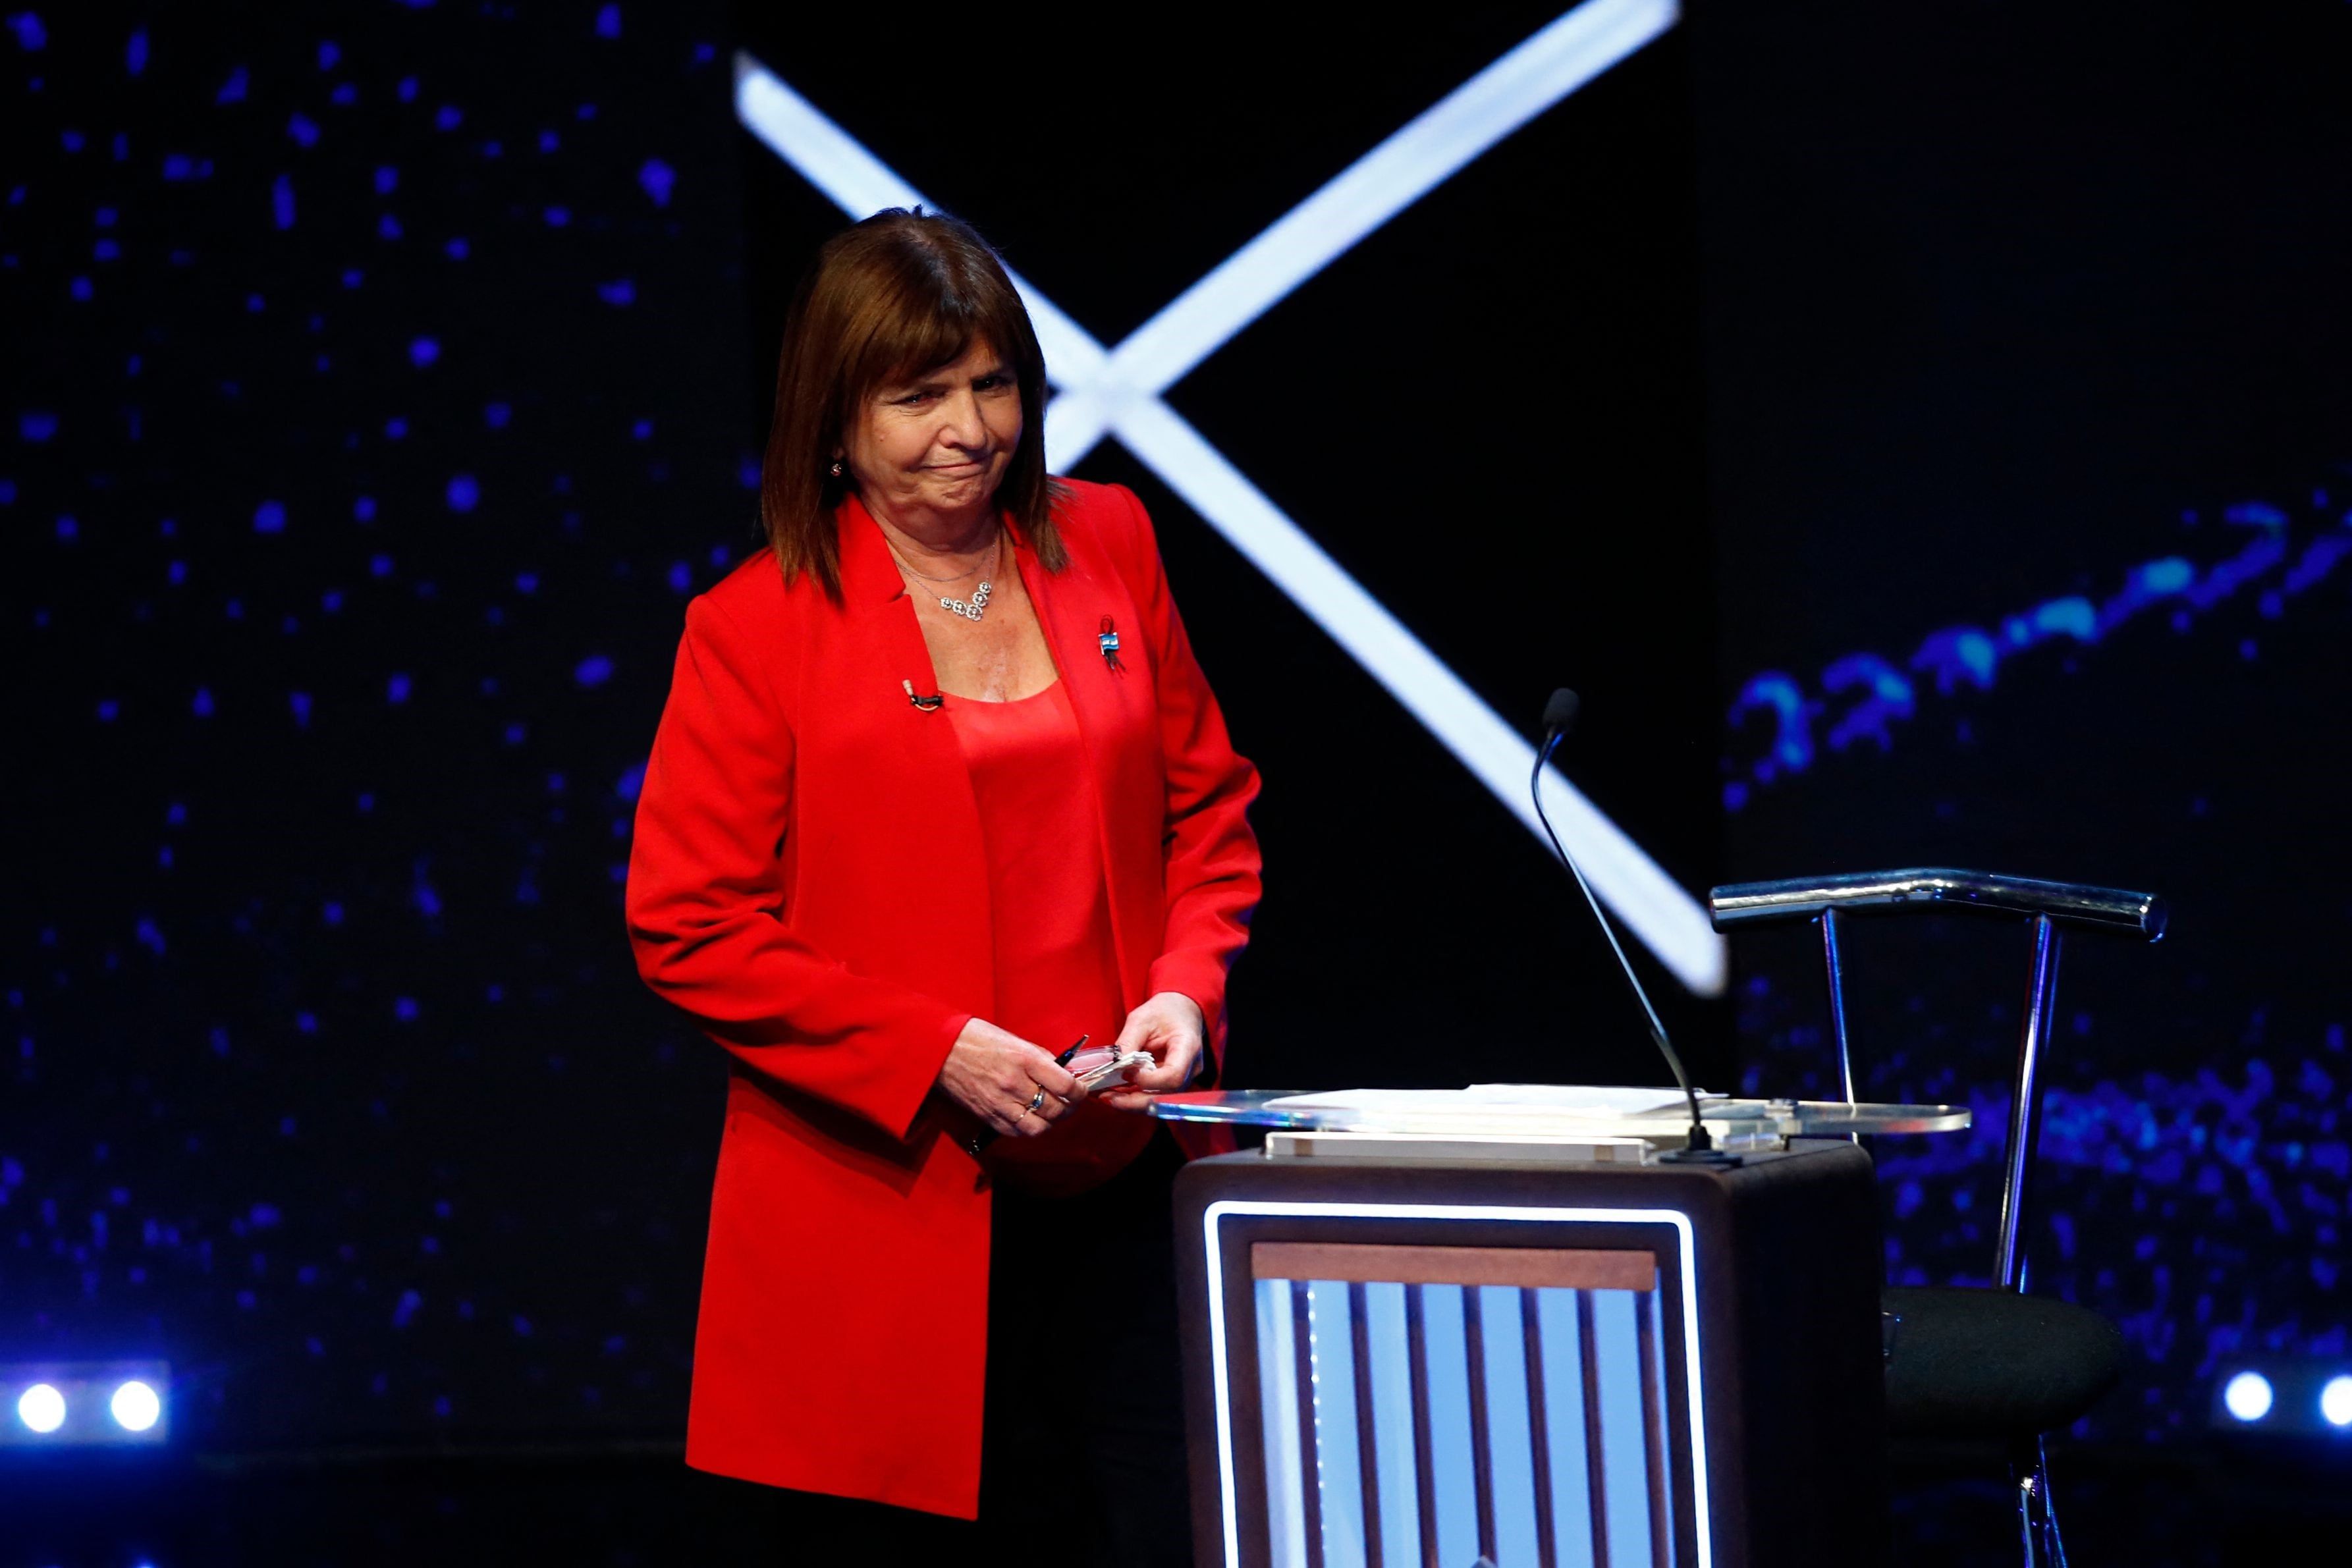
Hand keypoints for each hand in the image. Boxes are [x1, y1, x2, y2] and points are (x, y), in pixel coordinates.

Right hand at [936, 1018, 1084, 1138]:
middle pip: (1056, 1109)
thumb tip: (1062, 1073)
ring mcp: (1000, 1103)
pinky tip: (1031, 1117)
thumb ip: (1041, 1058)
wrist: (940, 1049)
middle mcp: (1014, 1083)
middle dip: (1069, 1108)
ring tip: (1052, 1112)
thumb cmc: (977, 1038)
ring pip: (1039, 1128)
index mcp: (1024, 1059)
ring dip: (1051, 1122)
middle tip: (1071, 1102)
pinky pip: (1017, 1132)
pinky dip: (1029, 1128)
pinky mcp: (988, 1116)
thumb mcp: (1015, 1039)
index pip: (1066, 1085)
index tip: (1081, 1090)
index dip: (1080, 1091)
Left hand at [1094, 992, 1205, 1112]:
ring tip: (1109, 1097)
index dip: (1148, 1080)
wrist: (1182, 1011)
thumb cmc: (1164, 1011)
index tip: (1127, 1073)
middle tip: (1108, 1098)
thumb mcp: (1141, 1019)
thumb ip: (1128, 1042)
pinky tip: (1118, 1095)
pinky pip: (1157, 1096)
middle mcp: (1191, 1068)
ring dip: (1133, 1102)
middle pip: (1166, 1095)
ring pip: (1160, 1100)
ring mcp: (1185, 1078)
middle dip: (1135, 1101)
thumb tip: (1114, 1066)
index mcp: (1188, 1047)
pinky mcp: (1174, 1083)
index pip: (1173, 1075)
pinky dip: (1137, 1097)